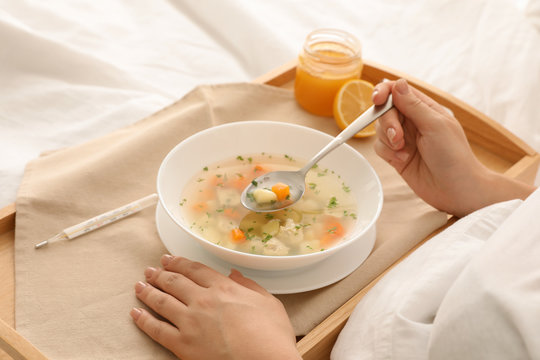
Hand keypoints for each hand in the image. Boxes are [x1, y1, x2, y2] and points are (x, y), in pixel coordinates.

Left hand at [130, 255, 300, 359]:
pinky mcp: (182, 345)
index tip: (168, 258)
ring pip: (162, 302)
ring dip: (148, 291)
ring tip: (139, 285)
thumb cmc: (272, 336)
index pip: (195, 270)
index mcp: (224, 288)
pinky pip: (156, 330)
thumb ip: (249, 285)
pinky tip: (135, 313)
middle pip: (175, 282)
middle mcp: (203, 300)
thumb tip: (234, 274)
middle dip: (160, 274)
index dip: (179, 262)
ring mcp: (190, 322)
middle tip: (150, 270)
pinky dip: (143, 320)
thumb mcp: (268, 303)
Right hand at [372, 79, 534, 215]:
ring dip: (388, 140)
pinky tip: (403, 160)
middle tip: (398, 137)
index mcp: (425, 108)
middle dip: (387, 123)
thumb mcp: (435, 125)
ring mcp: (404, 139)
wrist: (456, 190)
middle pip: (385, 111)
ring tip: (404, 151)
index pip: (398, 91)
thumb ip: (413, 104)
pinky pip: (379, 147)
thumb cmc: (454, 156)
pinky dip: (388, 153)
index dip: (384, 92)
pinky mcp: (396, 156)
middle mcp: (413, 122)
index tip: (378, 100)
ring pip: (379, 130)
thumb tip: (397, 82)